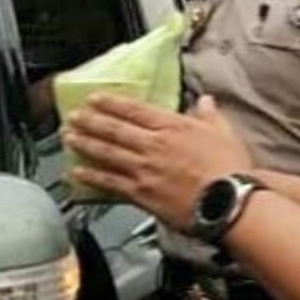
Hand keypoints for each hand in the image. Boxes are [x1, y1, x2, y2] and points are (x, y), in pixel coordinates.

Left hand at [63, 94, 251, 227]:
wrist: (227, 201)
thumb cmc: (229, 168)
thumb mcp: (224, 133)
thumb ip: (210, 115)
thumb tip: (205, 100)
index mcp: (172, 127)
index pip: (135, 110)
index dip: (112, 103)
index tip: (95, 98)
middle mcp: (153, 145)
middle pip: (114, 129)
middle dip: (91, 121)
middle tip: (73, 116)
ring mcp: (144, 169)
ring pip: (107, 153)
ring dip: (85, 144)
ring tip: (69, 137)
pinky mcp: (141, 193)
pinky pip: (110, 182)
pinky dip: (91, 176)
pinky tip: (77, 172)